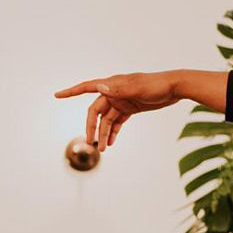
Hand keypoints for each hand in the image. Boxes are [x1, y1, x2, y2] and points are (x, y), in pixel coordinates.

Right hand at [54, 71, 180, 150]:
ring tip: (103, 148)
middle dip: (92, 127)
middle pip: (96, 111)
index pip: (87, 87)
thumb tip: (100, 87)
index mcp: (112, 84)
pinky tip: (111, 142)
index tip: (57, 95)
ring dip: (104, 133)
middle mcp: (114, 92)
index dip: (71, 91)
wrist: (175, 88)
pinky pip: (118, 121)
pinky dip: (114, 131)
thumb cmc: (156, 85)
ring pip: (107, 119)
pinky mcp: (131, 108)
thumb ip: (119, 89)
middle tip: (90, 142)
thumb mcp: (138, 88)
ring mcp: (122, 101)